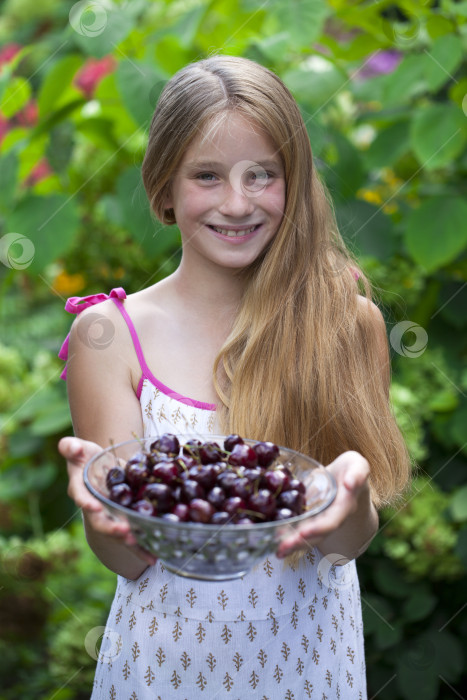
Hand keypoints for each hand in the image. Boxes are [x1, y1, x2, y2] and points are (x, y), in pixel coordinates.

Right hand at [58, 436, 156, 567]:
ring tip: (143, 547)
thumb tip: (71, 447)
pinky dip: (144, 548)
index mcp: (81, 490)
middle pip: (101, 522)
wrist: (100, 465)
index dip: (87, 503)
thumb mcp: (78, 449)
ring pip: (119, 534)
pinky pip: (134, 536)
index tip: (94, 506)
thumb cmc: (86, 457)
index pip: (81, 497)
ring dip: (130, 542)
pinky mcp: (126, 520)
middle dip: (112, 529)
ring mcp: (111, 517)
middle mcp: (95, 508)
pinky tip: (156, 556)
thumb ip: (71, 448)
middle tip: (125, 531)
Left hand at [276, 451, 371, 558]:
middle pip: (316, 535)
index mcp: (344, 507)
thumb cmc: (350, 469)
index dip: (318, 528)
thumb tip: (351, 483)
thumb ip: (358, 473)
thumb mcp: (357, 464)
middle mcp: (331, 519)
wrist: (345, 478)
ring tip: (275, 550)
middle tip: (281, 548)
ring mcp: (319, 521)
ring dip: (291, 544)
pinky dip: (286, 536)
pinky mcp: (308, 519)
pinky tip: (271, 540)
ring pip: (306, 537)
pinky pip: (298, 529)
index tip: (303, 533)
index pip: (332, 521)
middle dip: (299, 542)